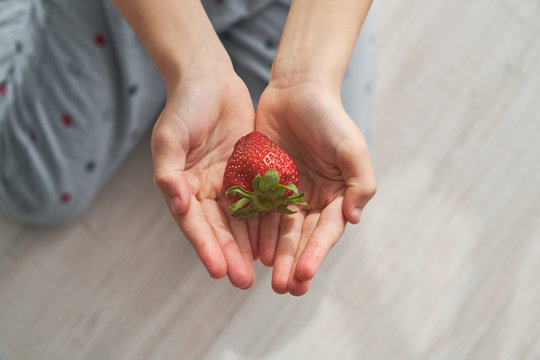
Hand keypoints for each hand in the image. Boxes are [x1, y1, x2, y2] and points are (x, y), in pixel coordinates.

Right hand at [151, 70, 256, 288]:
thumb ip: (168, 171)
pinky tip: (275, 238)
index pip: (194, 224)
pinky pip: (258, 199)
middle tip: (243, 282)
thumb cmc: (184, 105)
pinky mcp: (247, 172)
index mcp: (182, 186)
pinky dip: (264, 219)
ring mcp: (227, 183)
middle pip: (219, 229)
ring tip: (262, 270)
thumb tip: (177, 204)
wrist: (209, 78)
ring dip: (249, 245)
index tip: (218, 270)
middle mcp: (204, 190)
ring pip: (240, 220)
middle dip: (230, 255)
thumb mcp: (170, 136)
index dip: (205, 247)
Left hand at [255, 83, 376, 295]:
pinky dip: (255, 230)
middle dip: (294, 263)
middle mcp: (312, 199)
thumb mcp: (351, 147)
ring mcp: (287, 193)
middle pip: (302, 237)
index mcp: (336, 195)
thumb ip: (359, 182)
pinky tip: (250, 249)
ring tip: (267, 278)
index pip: (326, 231)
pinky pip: (258, 210)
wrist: (297, 88)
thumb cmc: (329, 116)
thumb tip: (354, 219)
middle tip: (283, 288)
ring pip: (279, 230)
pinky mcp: (264, 183)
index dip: (316, 254)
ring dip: (275, 254)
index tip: (304, 276)